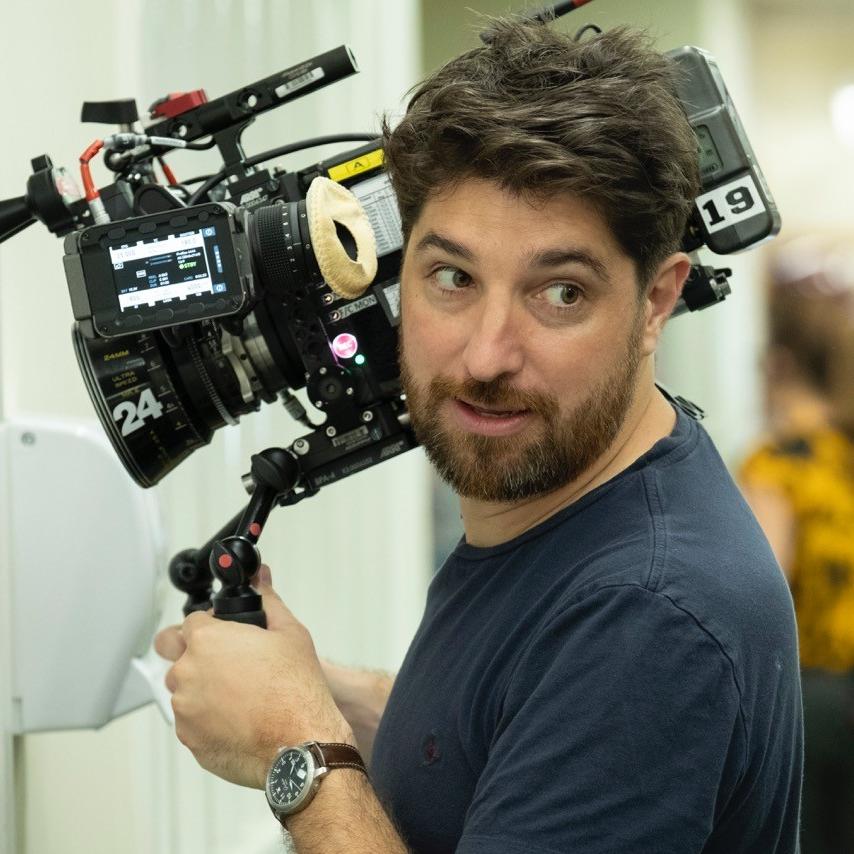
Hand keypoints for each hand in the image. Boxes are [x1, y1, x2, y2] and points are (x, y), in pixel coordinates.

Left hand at [154, 565, 353, 788]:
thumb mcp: (289, 633)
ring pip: (183, 691)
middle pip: (177, 655)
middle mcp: (187, 673)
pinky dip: (209, 719)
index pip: (190, 622)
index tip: (225, 635)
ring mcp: (185, 710)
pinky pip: (192, 722)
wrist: (301, 742)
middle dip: (194, 655)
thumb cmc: (296, 689)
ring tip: (242, 696)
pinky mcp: (190, 741)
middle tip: (225, 663)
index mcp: (207, 641)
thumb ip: (268, 600)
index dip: (210, 626)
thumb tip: (261, 577)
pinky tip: (241, 718)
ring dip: (203, 689)